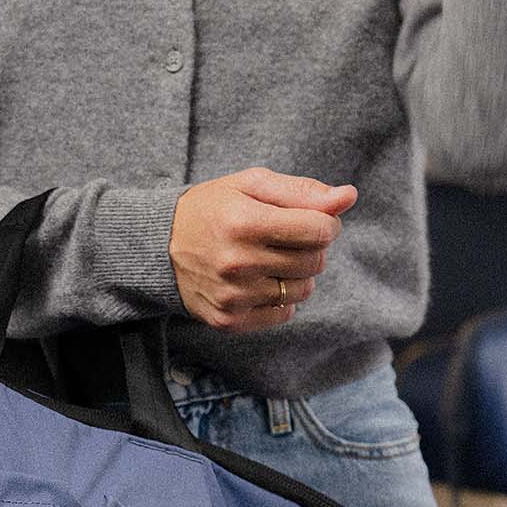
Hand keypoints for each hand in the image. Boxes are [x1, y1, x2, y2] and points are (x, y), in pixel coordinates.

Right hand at [168, 168, 357, 332]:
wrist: (158, 246)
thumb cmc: (213, 209)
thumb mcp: (251, 185)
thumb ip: (301, 191)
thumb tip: (348, 197)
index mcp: (244, 222)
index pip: (318, 231)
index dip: (325, 223)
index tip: (310, 219)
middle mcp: (237, 263)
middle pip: (314, 262)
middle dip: (311, 247)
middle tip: (286, 238)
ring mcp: (232, 296)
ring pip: (302, 290)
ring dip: (296, 274)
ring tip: (270, 260)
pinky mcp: (229, 320)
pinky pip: (283, 314)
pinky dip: (280, 298)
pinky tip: (258, 281)